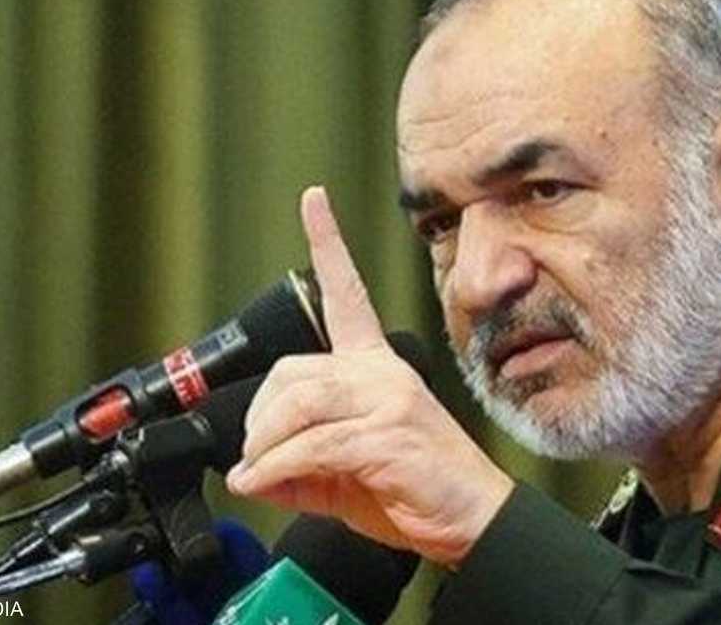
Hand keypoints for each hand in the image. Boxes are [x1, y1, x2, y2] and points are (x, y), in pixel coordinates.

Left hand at [226, 186, 513, 567]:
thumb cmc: (415, 490)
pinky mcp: (389, 434)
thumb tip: (249, 472)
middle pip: (293, 369)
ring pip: (299, 403)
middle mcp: (382, 373)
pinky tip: (266, 484)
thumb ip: (298, 463)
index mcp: (375, 368)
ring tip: (256, 473)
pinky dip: (277, 468)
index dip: (328, 243)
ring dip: (264, 446)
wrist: (471, 521)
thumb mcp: (343, 473)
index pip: (348, 295)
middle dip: (258, 418)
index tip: (313, 200)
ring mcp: (389, 399)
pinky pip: (313, 444)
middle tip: (252, 456)